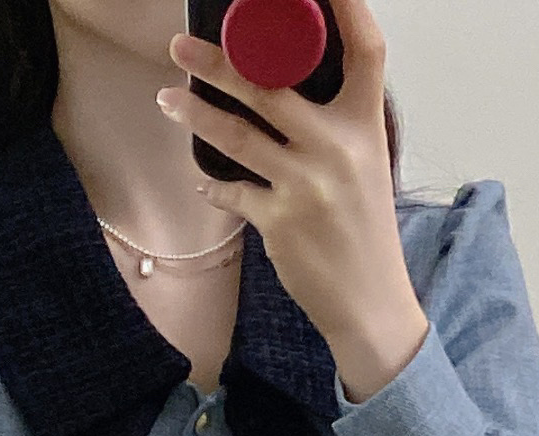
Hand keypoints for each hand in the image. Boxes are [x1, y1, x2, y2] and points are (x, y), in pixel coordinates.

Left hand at [161, 0, 428, 402]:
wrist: (371, 304)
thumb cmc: (364, 232)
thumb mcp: (366, 166)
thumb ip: (335, 125)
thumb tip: (286, 86)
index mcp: (364, 126)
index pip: (366, 50)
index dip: (346, 6)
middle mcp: (337, 149)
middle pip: (270, 87)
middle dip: (218, 63)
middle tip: (180, 45)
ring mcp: (306, 186)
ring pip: (237, 135)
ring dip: (195, 115)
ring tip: (167, 98)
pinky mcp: (280, 223)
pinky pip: (232, 192)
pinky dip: (215, 186)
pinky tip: (205, 181)